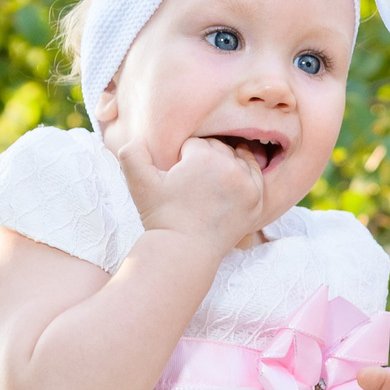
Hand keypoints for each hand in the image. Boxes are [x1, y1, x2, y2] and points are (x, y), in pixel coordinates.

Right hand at [115, 132, 265, 253]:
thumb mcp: (139, 183)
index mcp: (204, 156)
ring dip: (225, 165)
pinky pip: (255, 174)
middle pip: (218, 148)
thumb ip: (131, 154)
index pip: (195, 143)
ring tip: (208, 185)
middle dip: (204, 160)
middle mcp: (230, 166)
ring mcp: (248, 184)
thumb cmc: (161, 217)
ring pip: (237, 158)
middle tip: (192, 184)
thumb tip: (140, 138)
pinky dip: (244, 175)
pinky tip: (230, 184)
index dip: (182, 159)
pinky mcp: (257, 200)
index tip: (178, 178)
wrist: (184, 251)